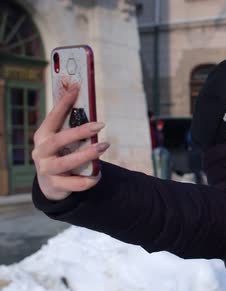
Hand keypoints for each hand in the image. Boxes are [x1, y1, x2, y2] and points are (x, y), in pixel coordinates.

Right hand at [32, 86, 109, 200]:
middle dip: (80, 132)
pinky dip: (90, 179)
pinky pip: (76, 183)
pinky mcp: (56, 186)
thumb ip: (72, 128)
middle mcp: (41, 152)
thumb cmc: (61, 155)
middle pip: (58, 141)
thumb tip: (87, 104)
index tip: (76, 88)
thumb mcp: (62, 141)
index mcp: (43, 137)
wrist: (51, 185)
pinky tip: (98, 174)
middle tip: (100, 125)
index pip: (52, 117)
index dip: (64, 103)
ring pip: (66, 163)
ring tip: (104, 147)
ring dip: (87, 155)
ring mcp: (47, 170)